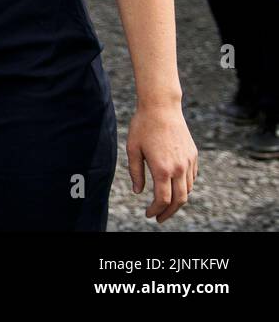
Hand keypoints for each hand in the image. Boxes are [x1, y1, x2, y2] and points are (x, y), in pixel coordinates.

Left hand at [127, 103, 197, 222]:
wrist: (161, 106)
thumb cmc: (143, 126)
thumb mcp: (132, 149)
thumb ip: (136, 173)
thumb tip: (138, 192)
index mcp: (162, 168)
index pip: (163, 199)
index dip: (156, 210)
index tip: (149, 214)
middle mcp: (179, 168)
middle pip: (179, 200)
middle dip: (169, 212)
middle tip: (159, 218)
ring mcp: (188, 161)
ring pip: (188, 189)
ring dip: (178, 200)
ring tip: (166, 203)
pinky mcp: (193, 155)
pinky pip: (192, 177)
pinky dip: (184, 186)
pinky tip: (175, 187)